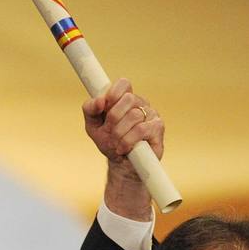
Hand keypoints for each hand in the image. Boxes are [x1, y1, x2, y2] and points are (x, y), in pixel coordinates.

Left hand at [84, 78, 161, 220]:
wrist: (121, 165)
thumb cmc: (109, 142)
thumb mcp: (93, 127)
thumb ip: (90, 110)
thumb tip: (99, 100)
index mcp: (125, 99)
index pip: (124, 84)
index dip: (114, 93)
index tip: (105, 106)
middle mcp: (141, 104)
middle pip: (128, 99)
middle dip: (114, 118)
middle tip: (110, 132)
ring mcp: (151, 115)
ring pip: (134, 116)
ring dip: (119, 133)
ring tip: (116, 144)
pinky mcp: (158, 129)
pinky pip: (141, 130)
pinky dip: (128, 141)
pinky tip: (124, 149)